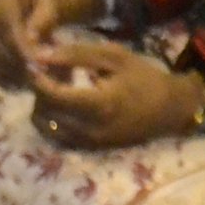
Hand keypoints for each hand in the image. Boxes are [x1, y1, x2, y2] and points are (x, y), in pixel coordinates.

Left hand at [27, 37, 204, 151]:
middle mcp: (89, 130)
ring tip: (59, 86)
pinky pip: (55, 135)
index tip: (35, 62)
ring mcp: (87, 144)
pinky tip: (66, 101)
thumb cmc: (144, 78)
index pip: (51, 95)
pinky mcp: (87, 149)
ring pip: (45, 127)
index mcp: (99, 105)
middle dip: (39, 89)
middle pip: (43, 111)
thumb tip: (40, 55)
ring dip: (43, 105)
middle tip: (50, 71)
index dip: (36, 78)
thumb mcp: (114, 57)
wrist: (170, 111)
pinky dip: (52, 118)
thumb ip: (75, 55)